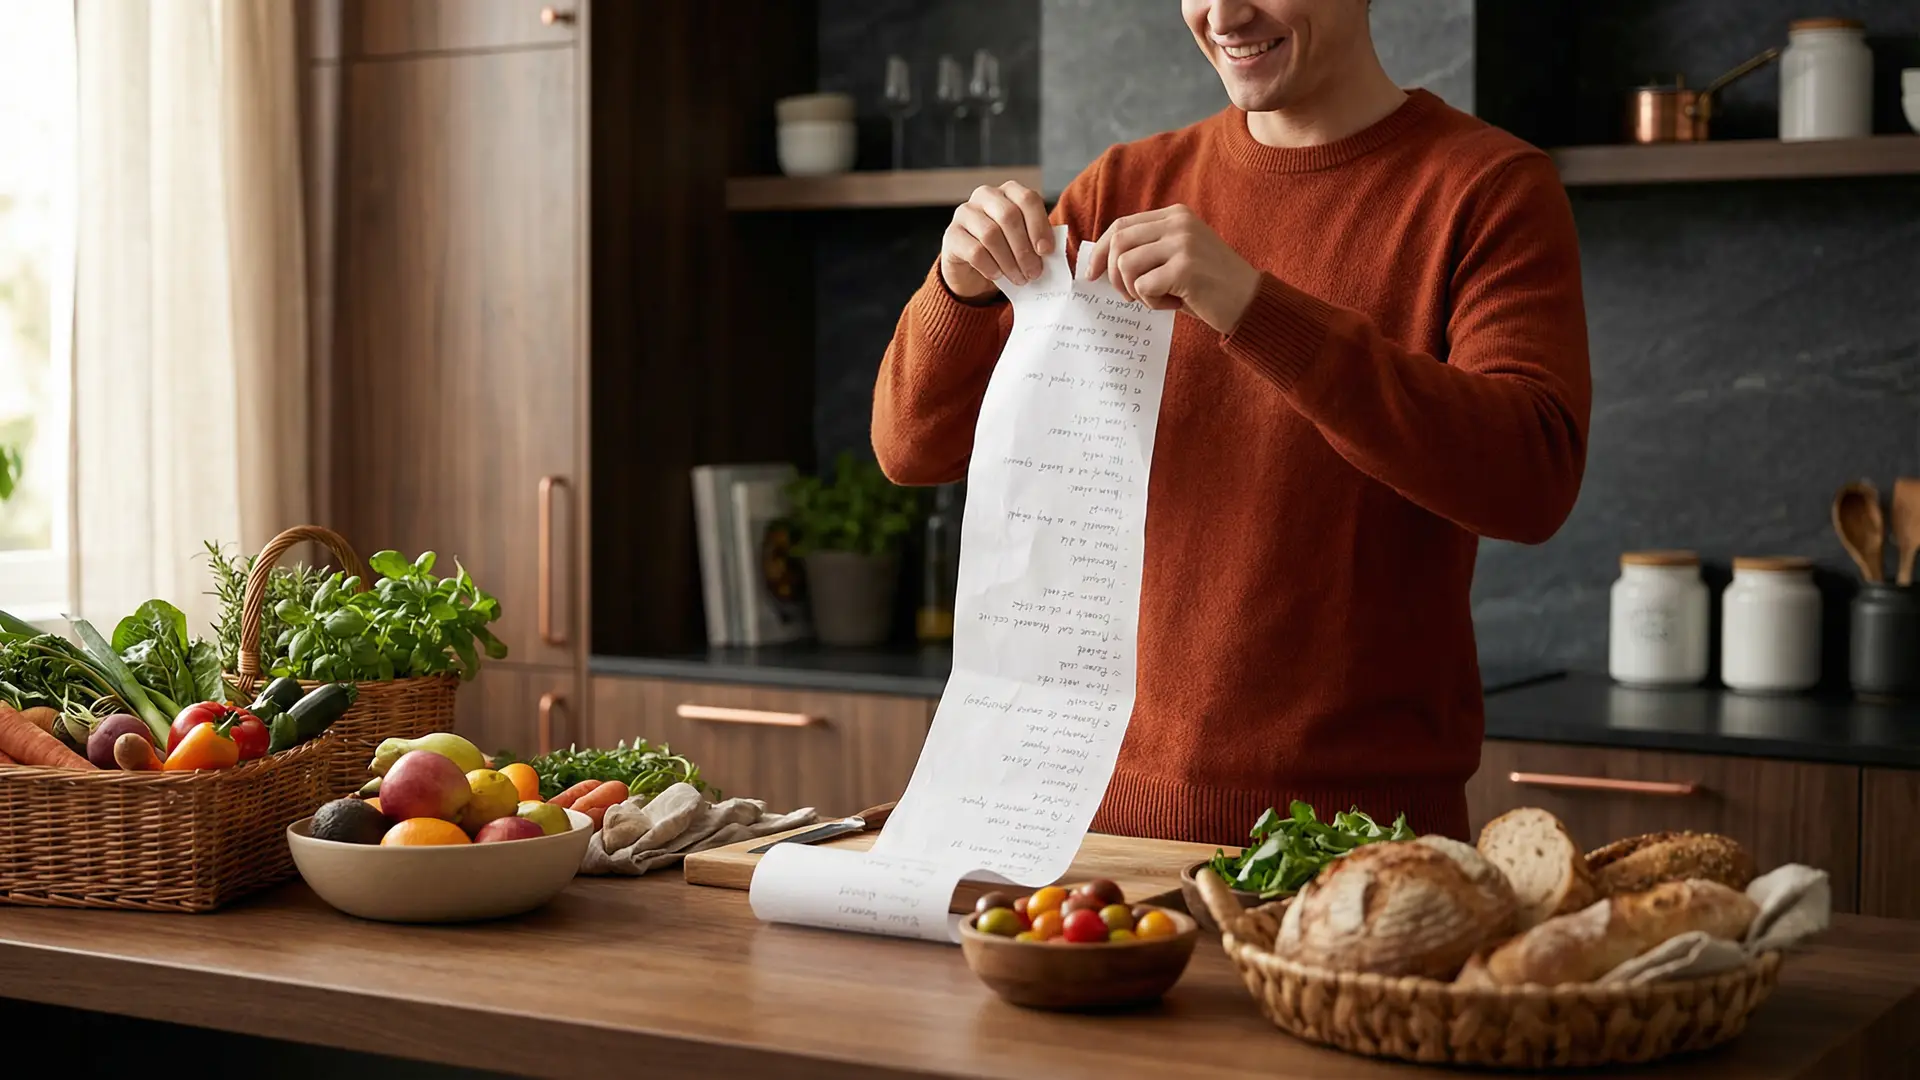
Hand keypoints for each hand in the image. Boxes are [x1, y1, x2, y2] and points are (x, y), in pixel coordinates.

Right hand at [940, 181, 1052, 299]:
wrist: (972, 269)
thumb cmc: (1005, 251)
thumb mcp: (1025, 242)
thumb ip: (1037, 241)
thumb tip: (1049, 253)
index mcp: (1008, 191)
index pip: (1027, 199)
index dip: (1039, 226)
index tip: (1046, 251)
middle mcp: (985, 195)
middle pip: (1009, 216)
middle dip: (1024, 248)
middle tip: (1034, 273)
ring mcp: (965, 213)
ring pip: (991, 234)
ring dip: (1009, 261)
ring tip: (1019, 279)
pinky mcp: (951, 234)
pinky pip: (974, 251)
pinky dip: (990, 267)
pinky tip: (997, 276)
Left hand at [1082, 205, 1261, 333]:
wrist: (1249, 302)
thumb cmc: (1209, 286)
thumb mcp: (1177, 257)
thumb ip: (1147, 251)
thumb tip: (1100, 262)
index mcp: (1176, 215)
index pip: (1122, 225)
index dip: (1101, 250)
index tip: (1092, 273)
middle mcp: (1179, 223)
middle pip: (1119, 242)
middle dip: (1113, 275)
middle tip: (1128, 297)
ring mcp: (1183, 243)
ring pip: (1127, 265)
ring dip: (1135, 291)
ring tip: (1159, 298)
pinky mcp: (1185, 268)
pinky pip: (1143, 287)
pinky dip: (1153, 303)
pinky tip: (1176, 303)